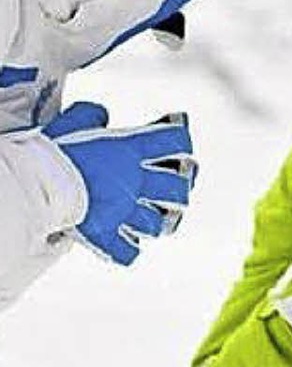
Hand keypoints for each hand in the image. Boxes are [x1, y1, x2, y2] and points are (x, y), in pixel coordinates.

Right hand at [44, 102, 196, 265]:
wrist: (35, 184)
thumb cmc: (54, 153)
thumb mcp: (74, 120)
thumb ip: (92, 115)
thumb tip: (102, 115)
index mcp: (129, 150)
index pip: (174, 140)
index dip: (182, 139)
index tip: (179, 140)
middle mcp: (133, 181)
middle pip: (177, 187)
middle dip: (182, 186)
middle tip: (177, 183)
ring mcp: (122, 210)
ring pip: (158, 222)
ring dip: (158, 220)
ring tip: (155, 217)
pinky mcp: (105, 234)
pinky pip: (127, 251)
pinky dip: (129, 250)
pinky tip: (127, 244)